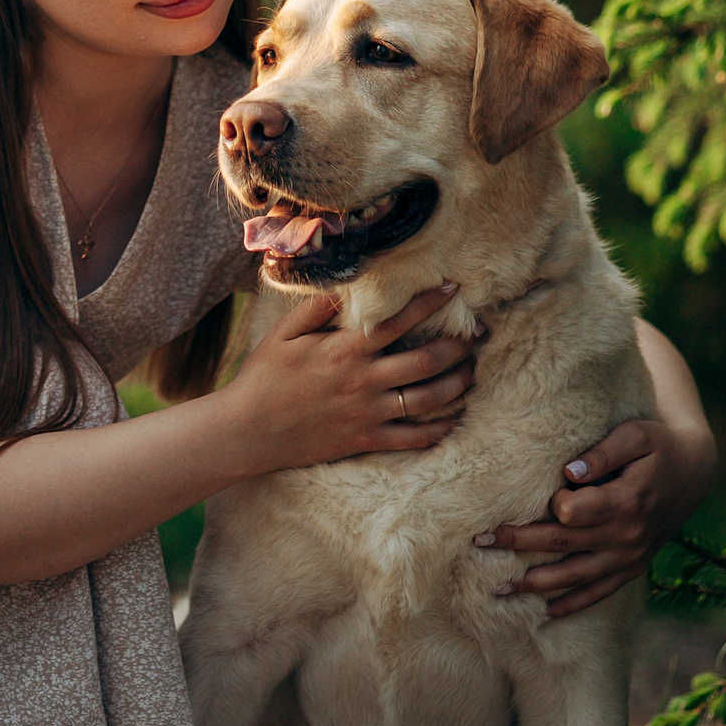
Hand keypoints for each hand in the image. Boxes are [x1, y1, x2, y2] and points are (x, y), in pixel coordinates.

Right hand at [219, 282, 476, 473]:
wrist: (248, 430)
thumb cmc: (264, 376)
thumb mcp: (285, 333)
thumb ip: (319, 308)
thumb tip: (349, 285)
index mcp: (346, 348)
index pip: (400, 319)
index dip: (431, 302)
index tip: (453, 289)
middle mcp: (364, 379)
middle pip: (427, 360)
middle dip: (459, 345)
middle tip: (477, 334)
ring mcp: (368, 413)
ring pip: (429, 398)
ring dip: (458, 383)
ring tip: (472, 370)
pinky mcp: (366, 440)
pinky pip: (414, 438)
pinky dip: (440, 429)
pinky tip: (455, 419)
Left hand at [472, 418, 706, 618]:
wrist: (694, 474)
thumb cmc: (658, 446)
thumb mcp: (636, 436)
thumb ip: (602, 452)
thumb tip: (568, 473)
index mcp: (626, 501)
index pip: (572, 512)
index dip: (553, 504)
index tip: (546, 492)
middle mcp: (626, 536)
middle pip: (561, 544)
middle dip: (518, 544)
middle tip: (479, 541)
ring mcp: (628, 557)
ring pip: (573, 577)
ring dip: (534, 585)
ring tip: (497, 590)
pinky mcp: (630, 568)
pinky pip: (598, 593)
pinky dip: (572, 604)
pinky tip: (544, 614)